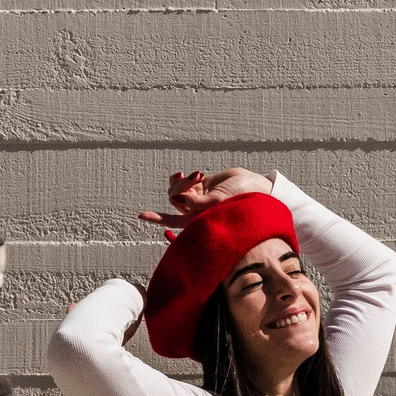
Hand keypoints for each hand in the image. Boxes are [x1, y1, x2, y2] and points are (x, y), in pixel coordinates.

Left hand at [138, 167, 272, 229]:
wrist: (255, 186)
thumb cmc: (241, 199)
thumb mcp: (218, 201)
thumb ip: (196, 202)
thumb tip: (175, 197)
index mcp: (199, 221)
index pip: (173, 222)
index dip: (157, 218)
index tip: (140, 215)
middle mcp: (196, 212)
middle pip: (174, 199)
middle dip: (182, 186)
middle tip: (196, 177)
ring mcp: (196, 199)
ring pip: (177, 189)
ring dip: (184, 180)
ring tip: (199, 175)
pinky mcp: (199, 187)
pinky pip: (180, 182)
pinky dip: (181, 178)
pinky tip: (189, 173)